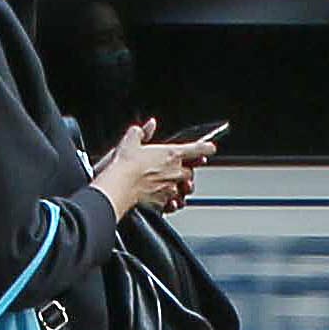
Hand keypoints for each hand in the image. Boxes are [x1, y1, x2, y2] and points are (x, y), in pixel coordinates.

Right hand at [96, 119, 216, 221]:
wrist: (118, 186)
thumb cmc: (125, 164)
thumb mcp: (131, 140)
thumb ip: (143, 131)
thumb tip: (149, 125)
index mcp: (171, 154)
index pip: (196, 149)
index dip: (205, 148)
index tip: (210, 148)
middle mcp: (175, 172)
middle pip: (190, 172)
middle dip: (186, 171)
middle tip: (178, 169)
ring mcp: (171, 189)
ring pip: (184, 189)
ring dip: (182, 187)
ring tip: (174, 186)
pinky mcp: (163, 203)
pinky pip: (174, 203)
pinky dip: (173, 202)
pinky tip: (168, 200)